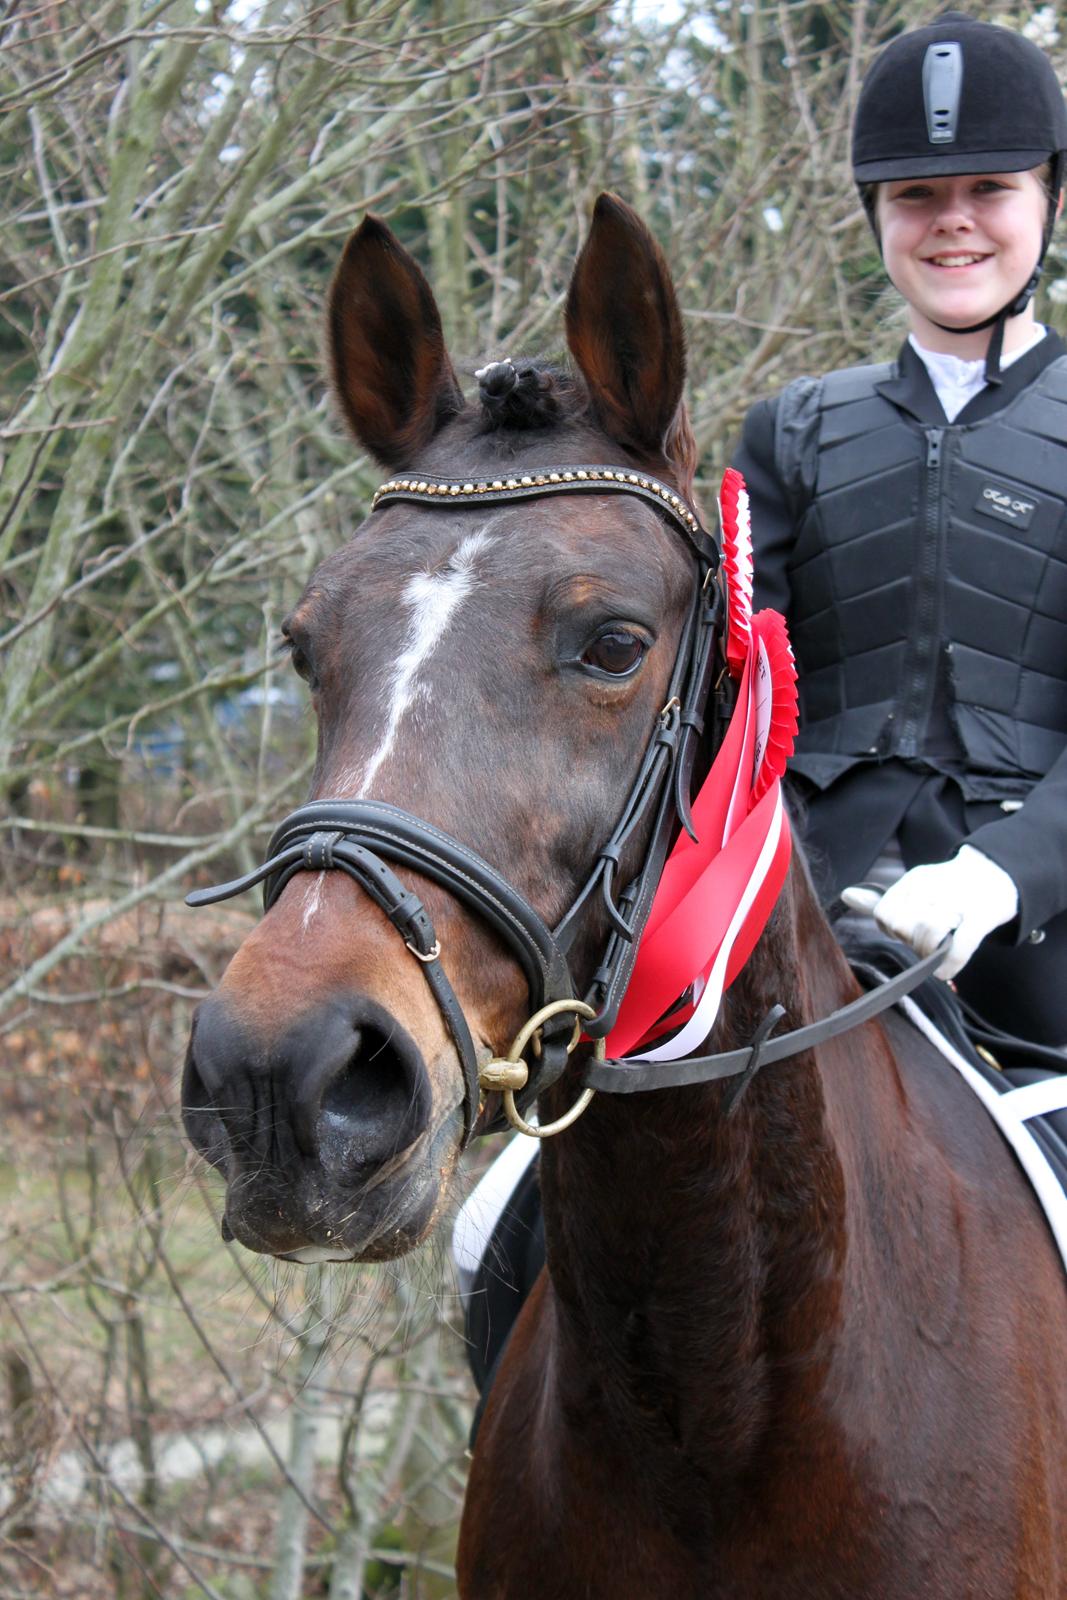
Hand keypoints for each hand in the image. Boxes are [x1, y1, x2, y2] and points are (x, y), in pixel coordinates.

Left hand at [841, 846, 1018, 979]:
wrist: (998, 874)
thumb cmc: (951, 887)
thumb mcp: (916, 888)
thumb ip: (884, 899)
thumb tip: (846, 896)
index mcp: (916, 880)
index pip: (884, 912)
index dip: (891, 930)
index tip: (907, 932)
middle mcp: (935, 887)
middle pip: (902, 924)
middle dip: (909, 941)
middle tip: (925, 942)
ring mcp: (960, 901)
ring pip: (927, 933)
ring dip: (929, 951)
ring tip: (938, 951)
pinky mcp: (982, 916)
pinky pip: (959, 946)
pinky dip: (949, 963)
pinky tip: (945, 971)